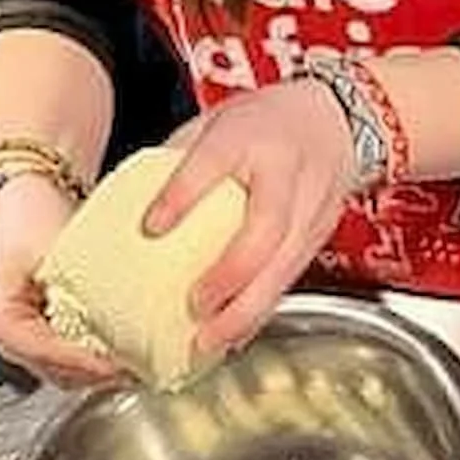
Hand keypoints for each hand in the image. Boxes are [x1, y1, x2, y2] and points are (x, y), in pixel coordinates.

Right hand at [0, 172, 124, 386]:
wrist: (28, 187)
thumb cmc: (34, 209)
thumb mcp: (60, 247)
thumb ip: (88, 285)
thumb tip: (127, 318)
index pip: (52, 357)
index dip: (93, 364)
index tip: (128, 362)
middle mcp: (5, 339)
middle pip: (61, 373)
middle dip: (102, 372)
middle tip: (145, 364)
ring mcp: (21, 339)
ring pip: (68, 372)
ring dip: (102, 368)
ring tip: (140, 358)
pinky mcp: (39, 332)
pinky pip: (72, 356)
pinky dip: (97, 354)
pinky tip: (125, 346)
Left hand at [147, 82, 355, 361]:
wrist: (332, 118)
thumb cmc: (261, 121)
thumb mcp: (214, 122)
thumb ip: (178, 160)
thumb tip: (127, 208)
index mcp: (248, 134)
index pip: (213, 161)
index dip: (182, 195)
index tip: (151, 227)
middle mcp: (286, 169)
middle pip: (266, 228)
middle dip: (230, 275)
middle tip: (194, 307)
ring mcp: (312, 204)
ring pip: (287, 264)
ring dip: (248, 309)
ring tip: (210, 341)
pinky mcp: (321, 233)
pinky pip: (292, 278)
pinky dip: (261, 311)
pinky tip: (234, 335)